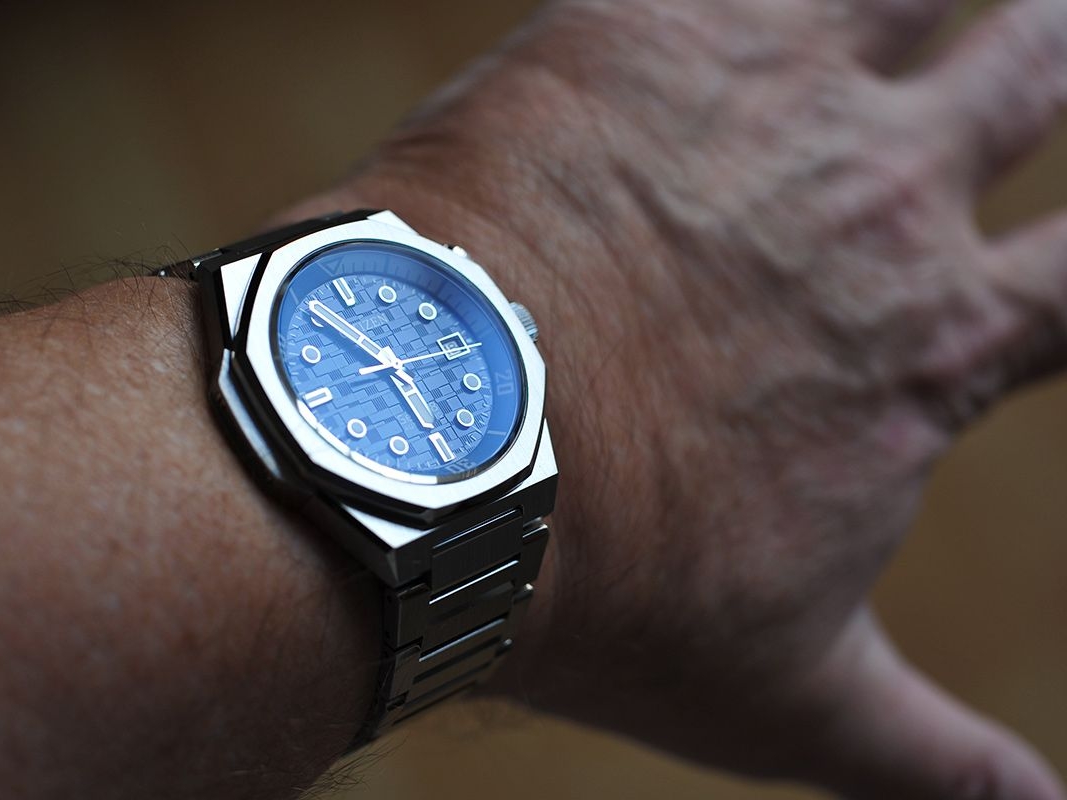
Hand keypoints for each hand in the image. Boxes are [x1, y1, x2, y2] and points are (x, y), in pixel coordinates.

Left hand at [322, 1, 1066, 796]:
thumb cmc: (599, 584)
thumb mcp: (783, 698)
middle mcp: (877, 197)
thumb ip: (928, 761)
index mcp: (927, 340)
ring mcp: (768, 96)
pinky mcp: (643, 31)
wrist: (425, 456)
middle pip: (1039, 68)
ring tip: (940, 2)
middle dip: (1059, 48)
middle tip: (1056, 41)